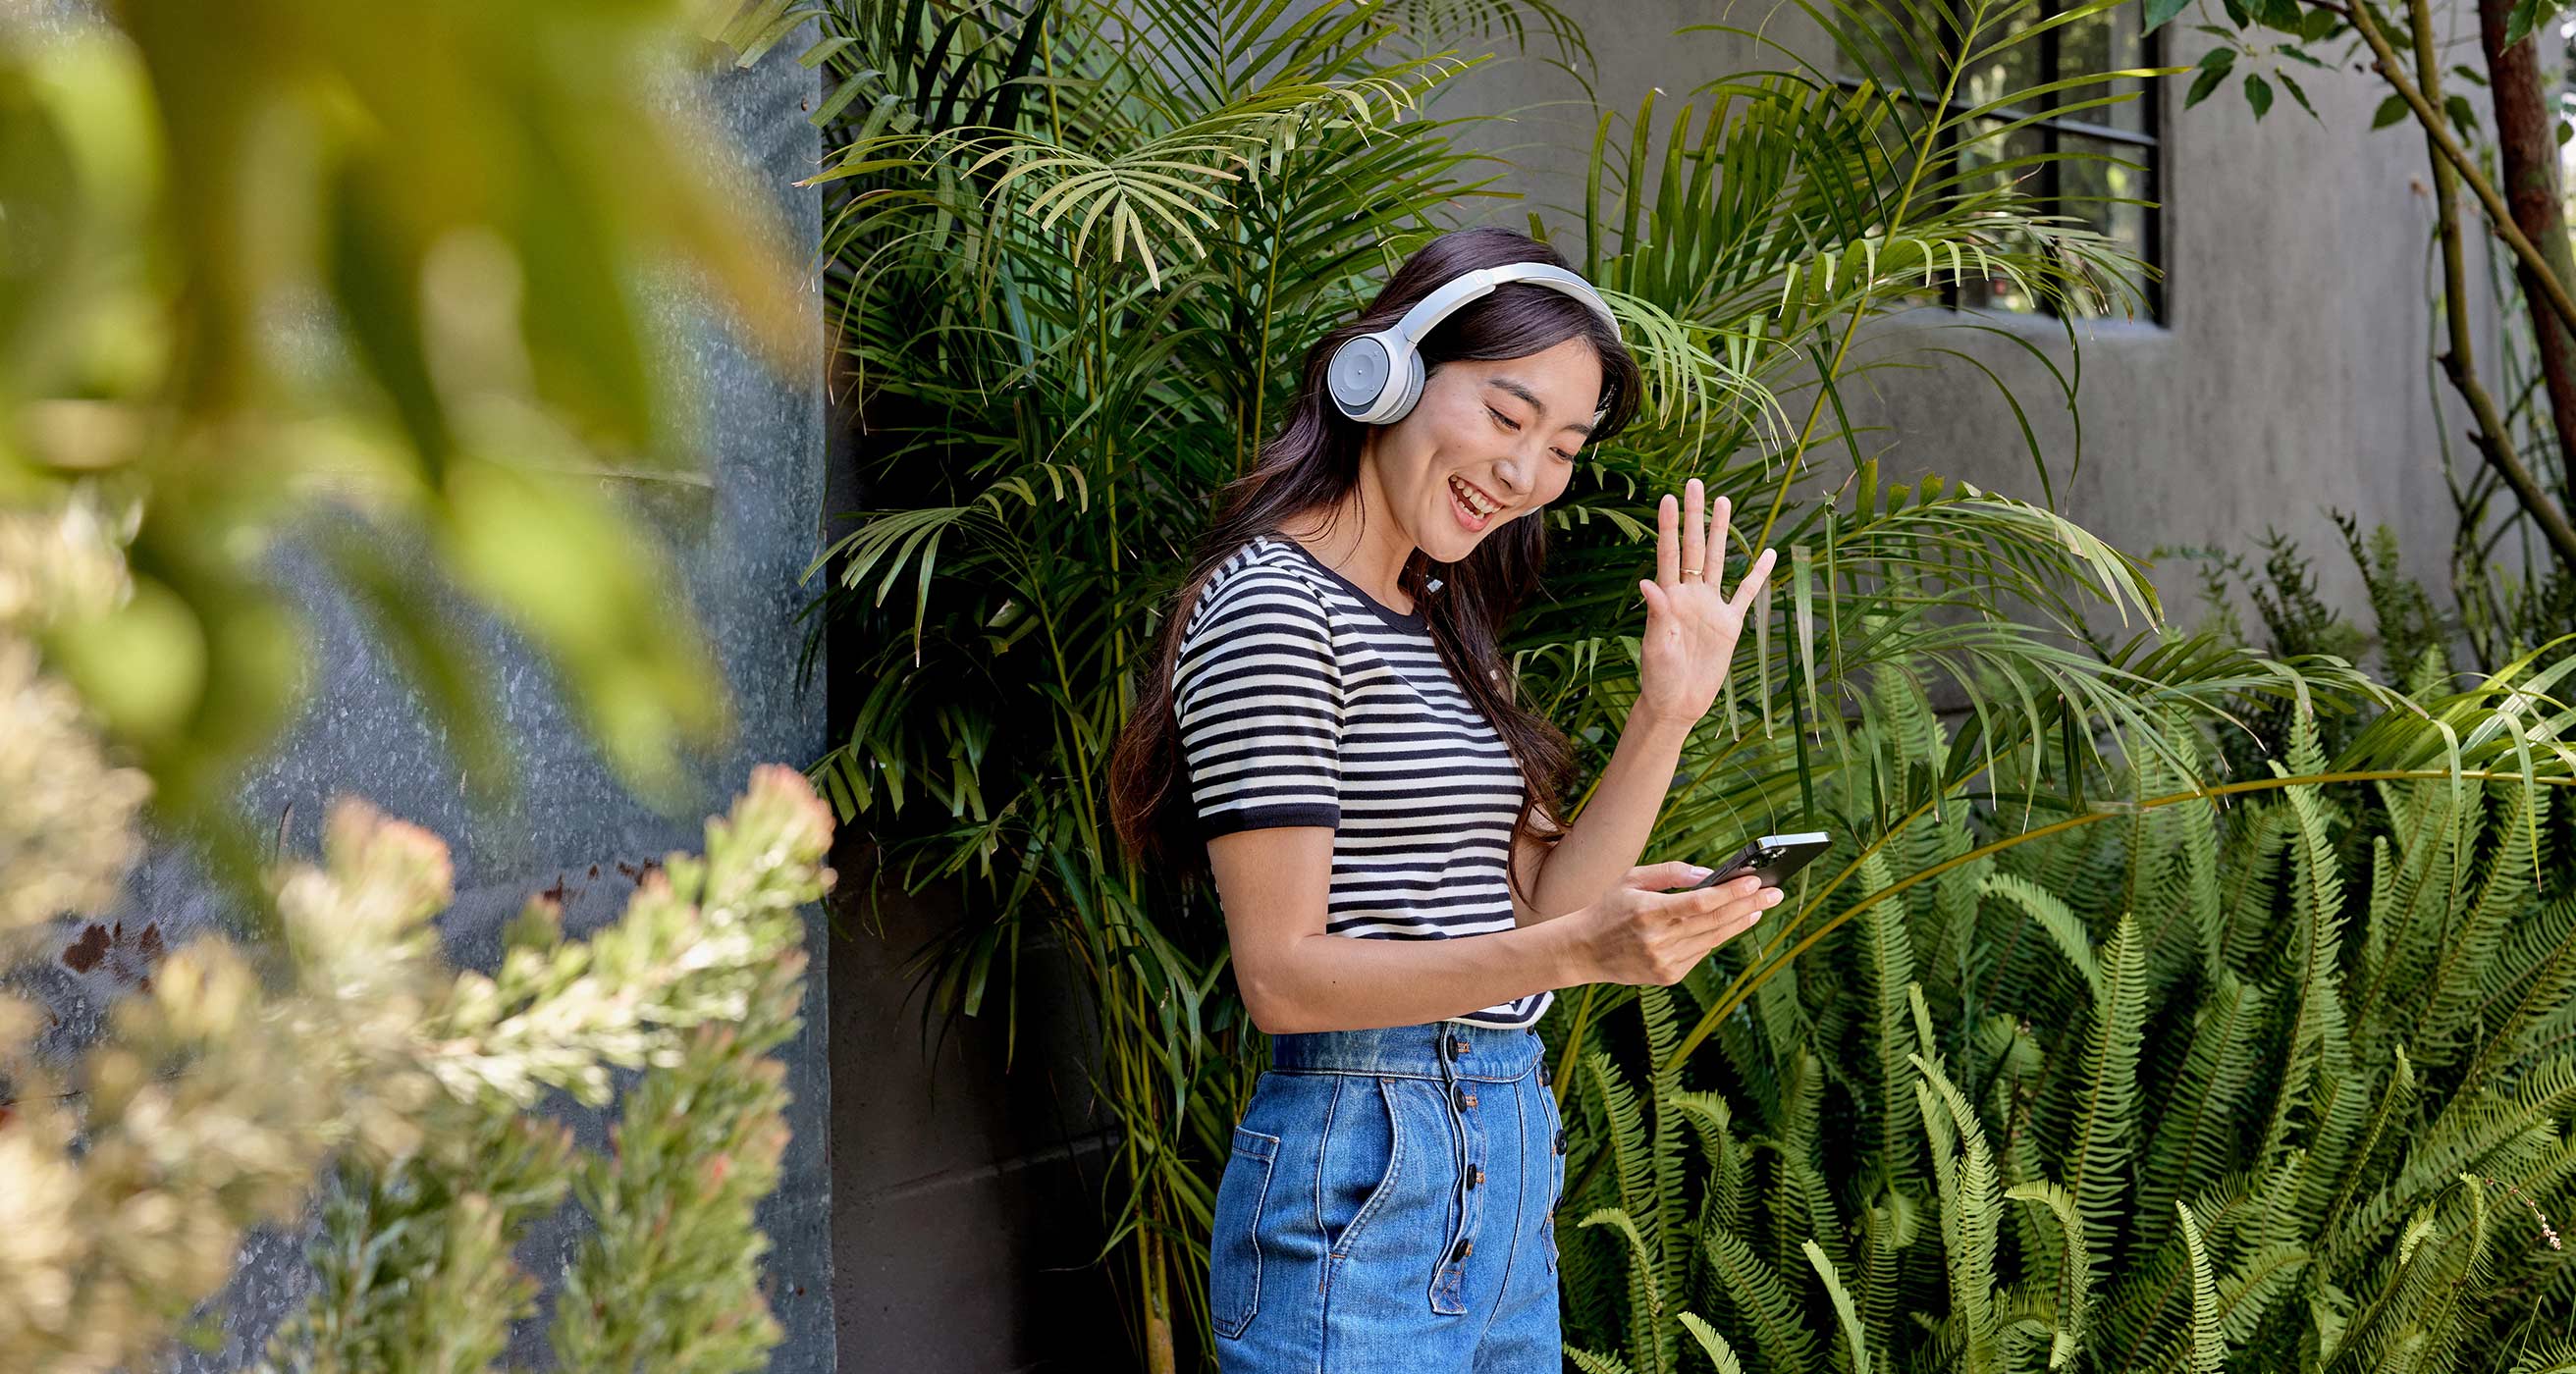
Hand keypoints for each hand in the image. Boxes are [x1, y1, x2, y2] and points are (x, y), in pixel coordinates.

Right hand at [1573, 861, 1780, 986]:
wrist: (1584, 951)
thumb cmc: (1609, 908)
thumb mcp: (1633, 879)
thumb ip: (1671, 872)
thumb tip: (1709, 874)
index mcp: (1648, 911)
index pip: (1700, 902)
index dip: (1731, 892)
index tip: (1755, 881)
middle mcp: (1658, 940)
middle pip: (1715, 921)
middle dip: (1749, 905)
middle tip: (1774, 893)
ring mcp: (1665, 961)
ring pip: (1714, 939)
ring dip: (1740, 922)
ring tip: (1760, 907)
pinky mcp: (1668, 975)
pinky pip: (1701, 953)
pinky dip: (1717, 937)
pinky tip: (1731, 923)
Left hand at [1634, 479, 1775, 728]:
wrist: (1677, 703)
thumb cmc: (1659, 677)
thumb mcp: (1656, 647)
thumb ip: (1656, 614)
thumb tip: (1647, 583)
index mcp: (1669, 598)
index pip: (1669, 554)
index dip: (1669, 526)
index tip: (1668, 497)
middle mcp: (1690, 596)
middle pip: (1695, 547)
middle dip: (1696, 516)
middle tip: (1695, 484)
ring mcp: (1711, 607)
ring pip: (1719, 561)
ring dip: (1722, 533)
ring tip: (1724, 503)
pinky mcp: (1729, 624)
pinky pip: (1746, 594)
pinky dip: (1758, 574)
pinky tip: (1768, 553)